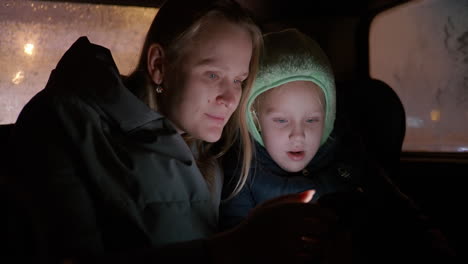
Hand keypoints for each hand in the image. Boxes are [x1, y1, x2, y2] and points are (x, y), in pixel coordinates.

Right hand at [208, 190, 338, 263]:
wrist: (238, 248)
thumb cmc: (255, 225)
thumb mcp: (269, 206)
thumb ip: (291, 198)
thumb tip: (313, 192)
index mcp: (285, 210)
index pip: (318, 210)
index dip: (328, 214)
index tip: (331, 218)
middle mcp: (288, 225)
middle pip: (322, 228)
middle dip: (325, 229)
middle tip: (323, 231)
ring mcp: (289, 244)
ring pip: (318, 244)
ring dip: (319, 243)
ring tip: (314, 242)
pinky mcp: (288, 259)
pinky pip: (309, 257)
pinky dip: (310, 255)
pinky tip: (304, 252)